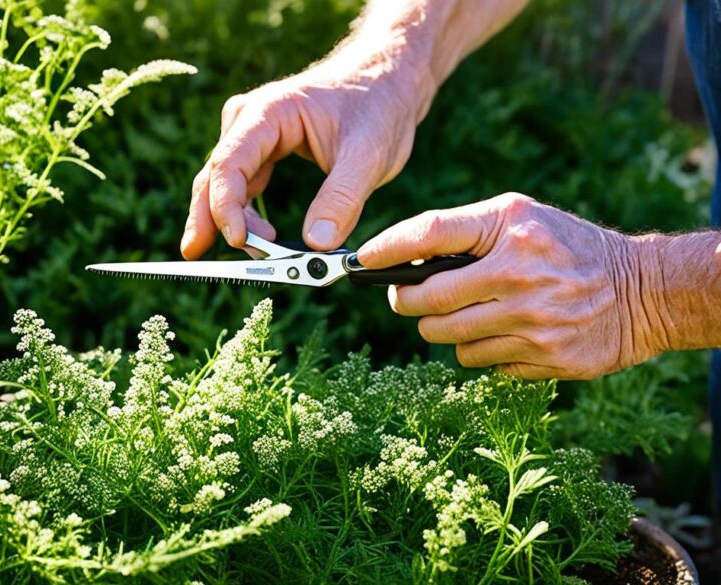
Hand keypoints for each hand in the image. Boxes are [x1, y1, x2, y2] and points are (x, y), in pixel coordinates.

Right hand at [180, 58, 431, 258]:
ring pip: (224, 185)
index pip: (229, 162)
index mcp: (268, 112)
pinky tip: (254, 240)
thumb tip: (318, 245)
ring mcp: (253, 136)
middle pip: (215, 175)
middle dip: (209, 218)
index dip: (226, 205)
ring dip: (230, 222)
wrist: (387, 81)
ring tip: (255, 255)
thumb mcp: (369, 155)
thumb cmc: (378, 106)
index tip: (239, 240)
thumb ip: (342, 199)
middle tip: (199, 255)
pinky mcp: (262, 151)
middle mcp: (250, 121)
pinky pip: (243, 187)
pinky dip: (245, 216)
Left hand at [356, 193, 665, 379]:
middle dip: (406, 301)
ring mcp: (534, 321)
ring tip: (465, 313)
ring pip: (447, 338)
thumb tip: (399, 261)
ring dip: (443, 328)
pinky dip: (480, 350)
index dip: (386, 248)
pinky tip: (502, 332)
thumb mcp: (520, 218)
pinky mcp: (545, 358)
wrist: (641, 292)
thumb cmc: (565, 246)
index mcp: (512, 229)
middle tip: (406, 297)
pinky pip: (481, 363)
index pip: (429, 234)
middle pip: (426, 300)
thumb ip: (463, 232)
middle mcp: (521, 274)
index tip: (361, 260)